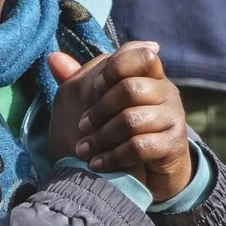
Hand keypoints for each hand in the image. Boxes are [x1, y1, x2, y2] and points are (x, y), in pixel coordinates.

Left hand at [47, 41, 193, 202]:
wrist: (152, 171)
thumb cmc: (124, 130)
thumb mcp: (106, 102)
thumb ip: (82, 80)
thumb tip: (52, 58)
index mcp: (150, 74)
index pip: (139, 54)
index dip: (113, 69)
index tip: (93, 87)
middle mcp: (166, 91)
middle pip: (131, 88)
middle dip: (99, 109)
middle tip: (81, 126)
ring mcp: (173, 117)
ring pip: (133, 119)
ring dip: (101, 137)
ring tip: (83, 150)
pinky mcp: (173, 144)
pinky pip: (140, 146)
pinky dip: (113, 156)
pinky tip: (97, 163)